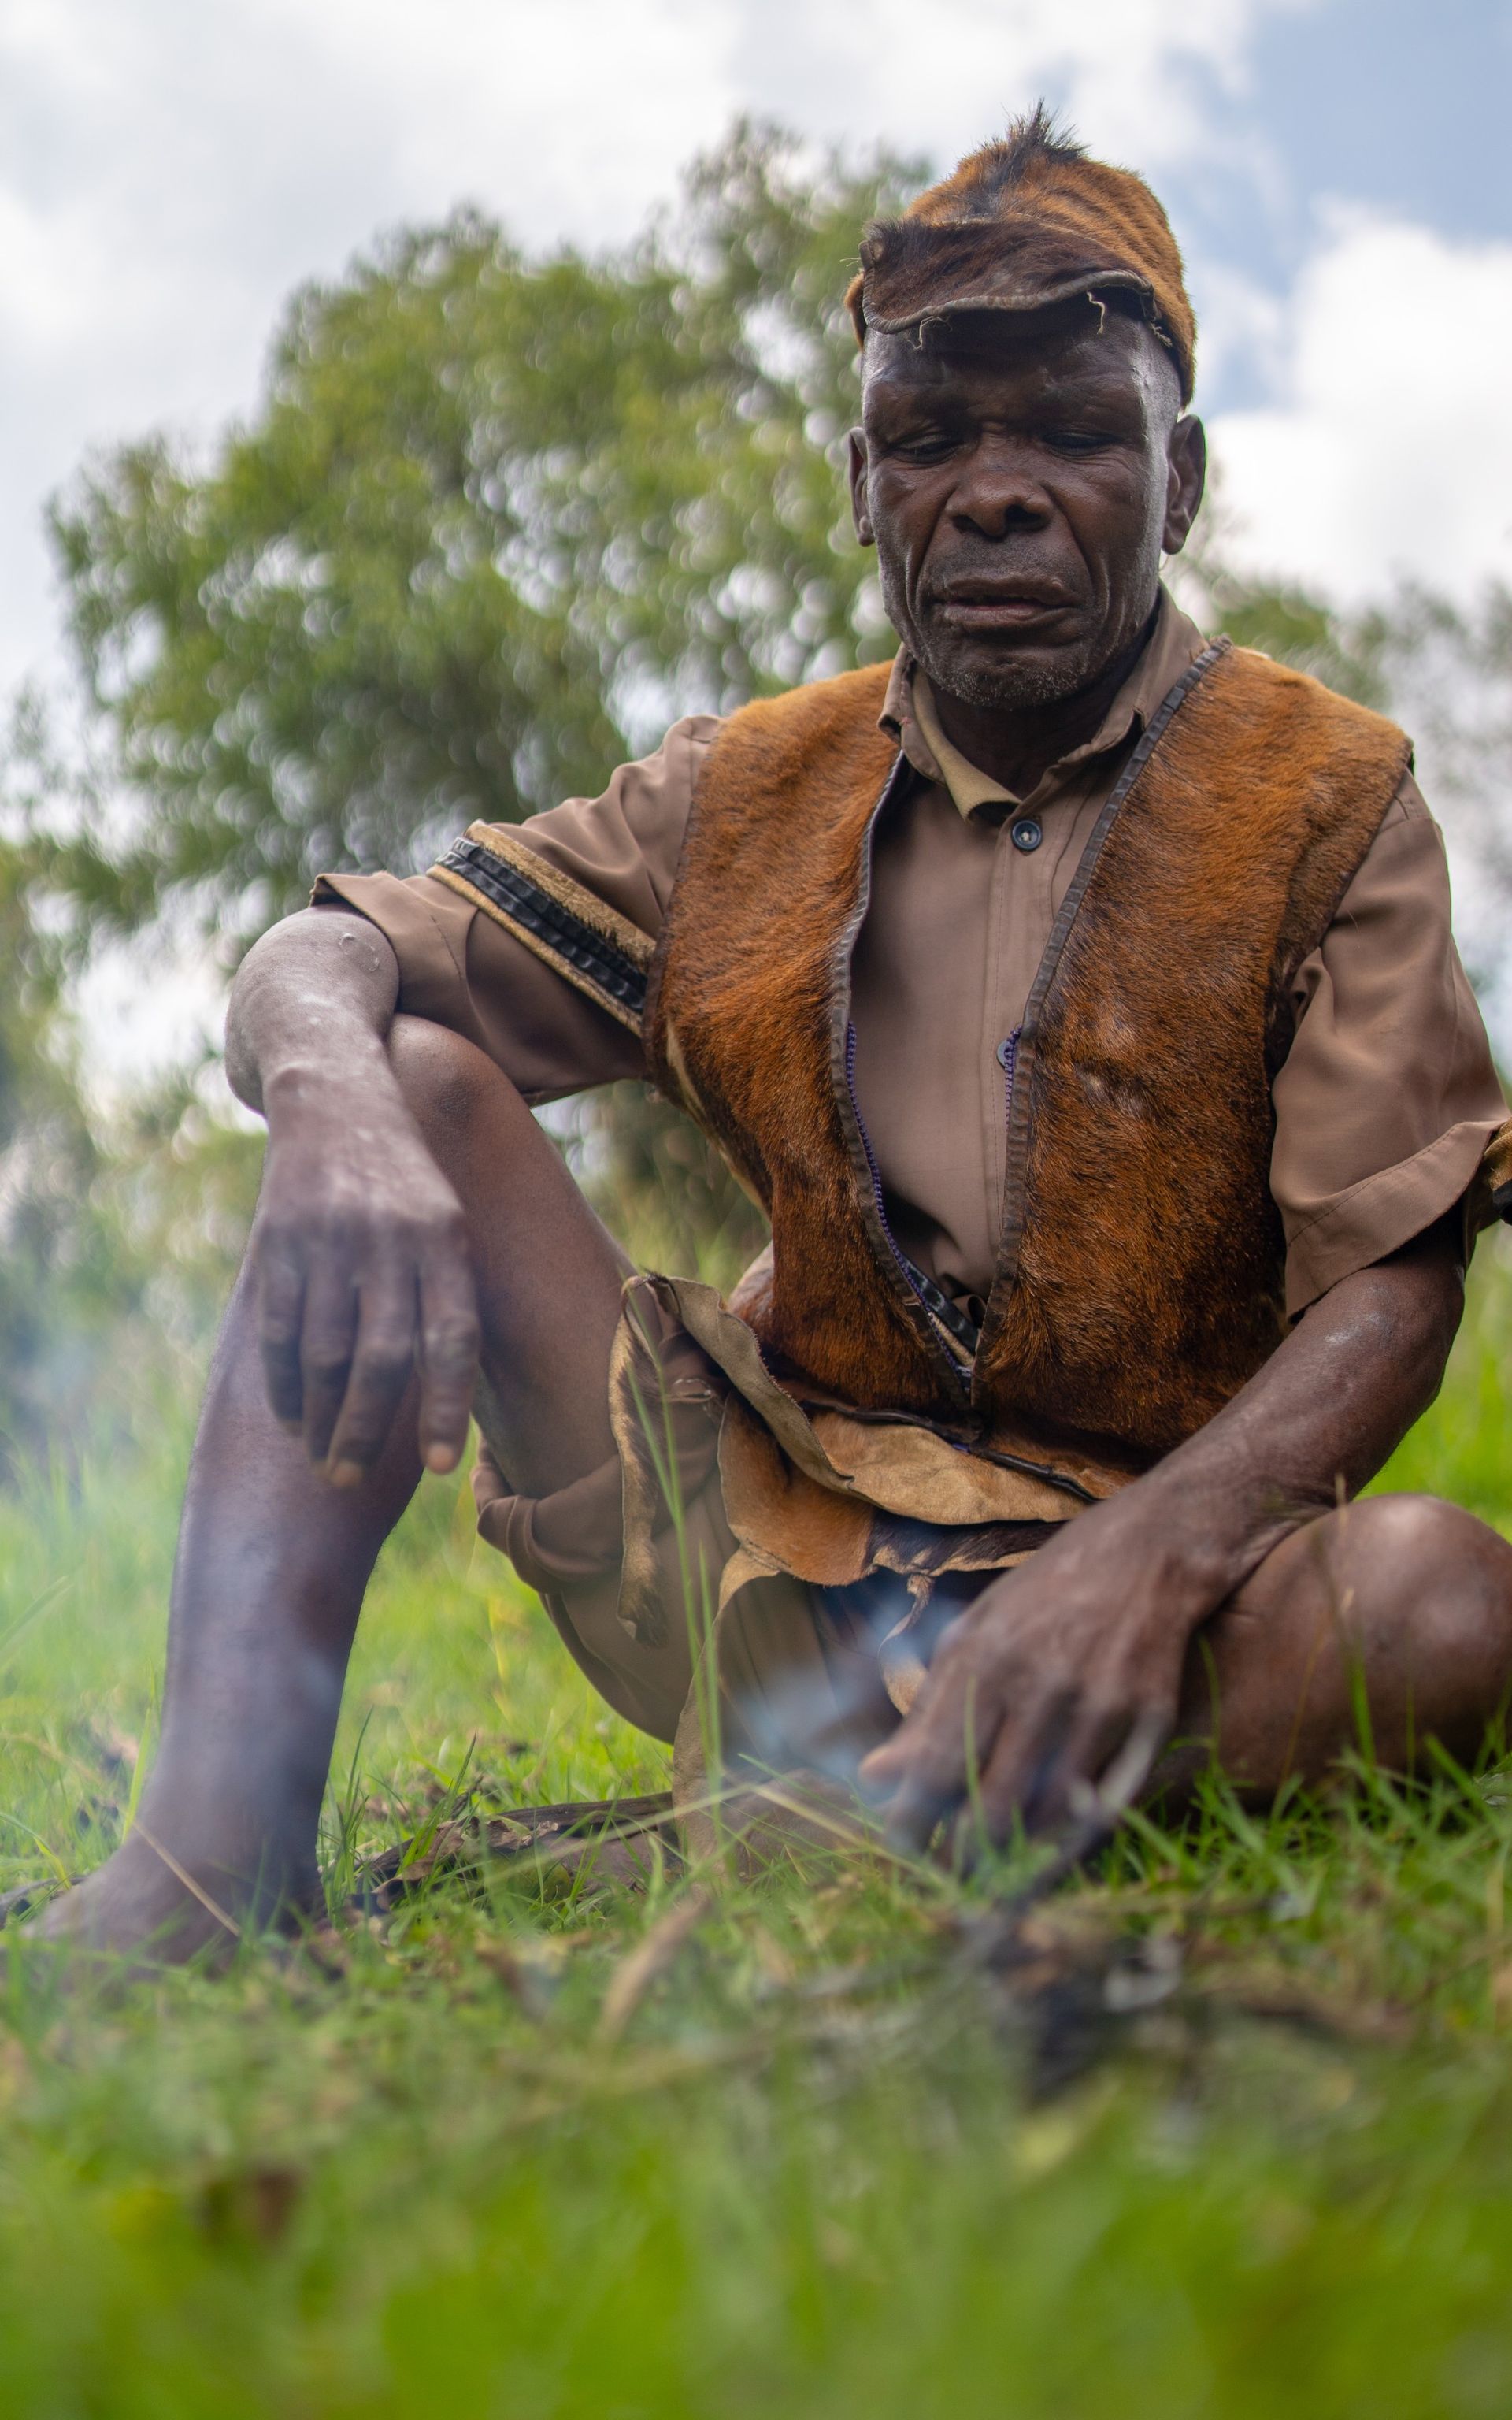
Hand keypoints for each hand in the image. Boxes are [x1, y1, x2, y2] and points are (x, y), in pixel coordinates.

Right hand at [250, 1072, 480, 1483]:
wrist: (337, 1095)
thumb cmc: (406, 1186)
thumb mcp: (449, 1224)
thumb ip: (451, 1297)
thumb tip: (456, 1399)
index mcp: (446, 1240)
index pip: (451, 1338)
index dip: (445, 1406)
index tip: (437, 1467)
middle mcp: (391, 1239)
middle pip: (383, 1357)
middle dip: (365, 1430)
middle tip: (350, 1481)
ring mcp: (331, 1238)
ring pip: (325, 1351)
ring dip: (320, 1417)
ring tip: (321, 1461)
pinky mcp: (280, 1239)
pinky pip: (280, 1328)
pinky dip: (282, 1381)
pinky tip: (289, 1416)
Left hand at [857, 1509, 1199, 1854]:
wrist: (1147, 1555)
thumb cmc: (1046, 1594)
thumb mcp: (975, 1633)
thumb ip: (927, 1708)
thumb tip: (874, 1776)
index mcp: (983, 1661)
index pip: (935, 1767)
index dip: (913, 1822)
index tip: (901, 1847)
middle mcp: (1037, 1686)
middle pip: (990, 1805)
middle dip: (963, 1855)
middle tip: (950, 1875)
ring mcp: (1096, 1706)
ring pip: (1047, 1814)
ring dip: (1017, 1852)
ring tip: (994, 1866)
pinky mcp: (1146, 1721)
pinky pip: (1103, 1803)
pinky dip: (1072, 1833)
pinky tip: (1050, 1844)